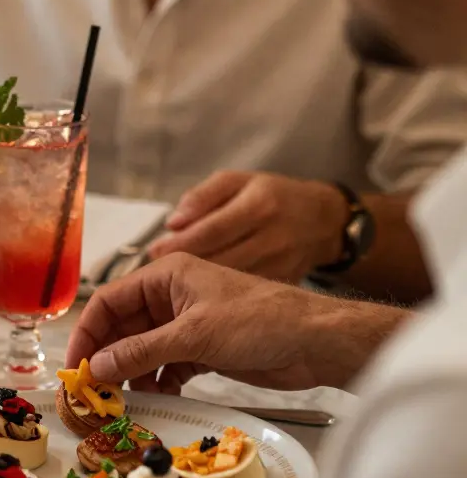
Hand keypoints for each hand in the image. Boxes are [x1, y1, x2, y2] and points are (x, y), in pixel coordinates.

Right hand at [67, 254, 408, 393]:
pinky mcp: (202, 348)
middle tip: (93, 389)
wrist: (316, 342)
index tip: (76, 364)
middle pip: (123, 327)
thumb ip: (141, 352)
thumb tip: (98, 368)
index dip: (88, 332)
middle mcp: (171, 296)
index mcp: (166, 275)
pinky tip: (156, 395)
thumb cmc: (260, 320)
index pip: (109, 301)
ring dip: (131, 373)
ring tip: (122, 399)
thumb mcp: (193, 335)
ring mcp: (187, 323)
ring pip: (142, 348)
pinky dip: (157, 380)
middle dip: (108, 357)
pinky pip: (165, 364)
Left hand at [147, 171, 349, 281]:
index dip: (178, 243)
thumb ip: (203, 196)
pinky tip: (201, 293)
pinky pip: (246, 293)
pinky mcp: (286, 284)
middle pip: (218, 260)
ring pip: (231, 282)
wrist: (323, 220)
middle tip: (154, 271)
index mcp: (260, 205)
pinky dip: (220, 295)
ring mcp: (282, 264)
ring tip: (173, 283)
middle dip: (182, 268)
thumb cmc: (272, 195)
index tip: (153, 250)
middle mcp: (273, 237)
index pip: (210, 230)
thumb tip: (174, 222)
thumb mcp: (237, 181)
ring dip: (197, 285)